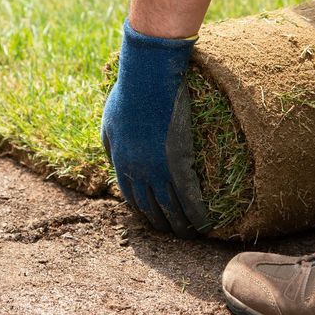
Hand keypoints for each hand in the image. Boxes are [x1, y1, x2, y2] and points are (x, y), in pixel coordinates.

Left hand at [101, 23, 211, 237]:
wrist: (147, 78)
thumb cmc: (129, 93)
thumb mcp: (109, 121)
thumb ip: (111, 144)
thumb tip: (114, 158)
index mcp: (120, 162)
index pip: (131, 197)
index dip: (143, 212)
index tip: (152, 219)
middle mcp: (137, 172)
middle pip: (150, 208)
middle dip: (161, 224)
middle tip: (173, 233)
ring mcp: (158, 169)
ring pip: (170, 208)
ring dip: (180, 226)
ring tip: (191, 236)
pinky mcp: (178, 162)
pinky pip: (189, 197)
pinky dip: (197, 214)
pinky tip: (205, 224)